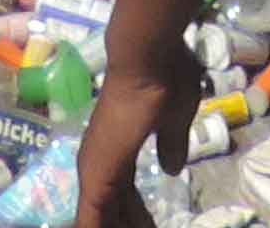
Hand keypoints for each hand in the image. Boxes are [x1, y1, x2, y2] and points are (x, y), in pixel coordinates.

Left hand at [73, 37, 191, 225]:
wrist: (146, 59)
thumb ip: (172, 144)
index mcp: (117, 150)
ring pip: (99, 217)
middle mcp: (100, 161)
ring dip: (118, 227)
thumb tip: (171, 169)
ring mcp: (95, 168)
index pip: (125, 194)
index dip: (138, 215)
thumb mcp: (177, 118)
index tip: (150, 227)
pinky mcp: (97, 176)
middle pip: (113, 209)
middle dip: (130, 223)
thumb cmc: (164, 79)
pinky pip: (93, 220)